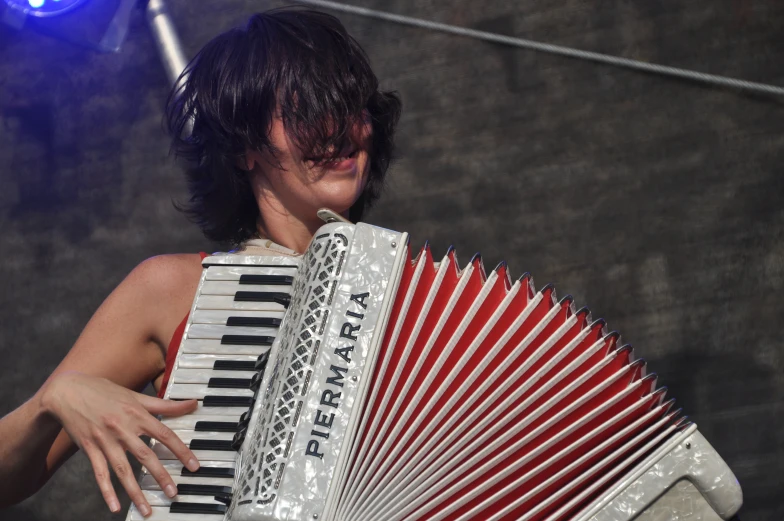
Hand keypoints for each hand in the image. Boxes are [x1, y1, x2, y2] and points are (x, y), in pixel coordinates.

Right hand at [40, 372, 199, 516]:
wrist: (68, 392)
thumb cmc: (106, 392)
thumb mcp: (136, 396)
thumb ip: (165, 404)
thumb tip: (193, 403)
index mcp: (137, 414)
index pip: (165, 435)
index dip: (181, 451)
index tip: (194, 466)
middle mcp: (122, 428)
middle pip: (145, 455)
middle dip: (160, 476)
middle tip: (173, 493)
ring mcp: (105, 440)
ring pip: (122, 469)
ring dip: (135, 491)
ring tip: (147, 509)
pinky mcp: (90, 449)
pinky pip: (99, 473)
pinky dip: (107, 491)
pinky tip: (114, 507)